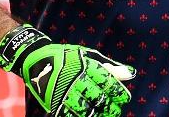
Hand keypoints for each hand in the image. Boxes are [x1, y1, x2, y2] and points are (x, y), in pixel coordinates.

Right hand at [0, 24, 134, 115]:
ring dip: (97, 115)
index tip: (124, 99)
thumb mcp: (90, 56)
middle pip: (98, 99)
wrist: (37, 59)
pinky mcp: (54, 102)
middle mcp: (76, 79)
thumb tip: (131, 74)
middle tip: (115, 111)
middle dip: (110, 107)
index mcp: (87, 67)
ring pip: (85, 110)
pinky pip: (68, 114)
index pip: (108, 83)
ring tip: (104, 116)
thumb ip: (110, 67)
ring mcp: (64, 92)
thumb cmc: (68, 57)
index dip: (119, 93)